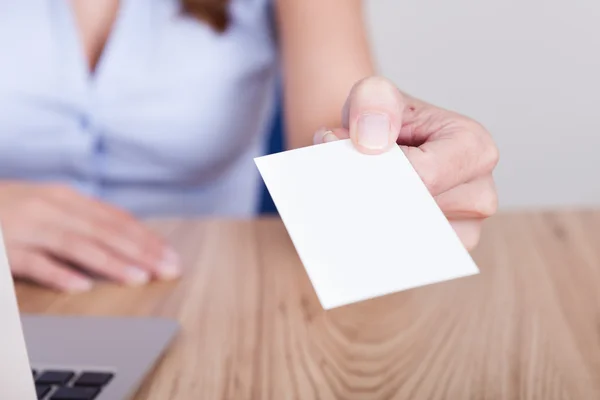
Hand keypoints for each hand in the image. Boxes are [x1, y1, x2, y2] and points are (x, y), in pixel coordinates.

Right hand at [0, 182, 180, 291]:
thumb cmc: (12, 208)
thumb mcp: (52, 206)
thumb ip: (86, 219)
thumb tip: (130, 236)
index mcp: (67, 198)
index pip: (116, 220)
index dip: (146, 238)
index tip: (171, 256)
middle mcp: (51, 208)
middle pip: (104, 231)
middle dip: (141, 252)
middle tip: (167, 270)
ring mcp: (26, 227)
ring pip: (76, 245)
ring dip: (110, 262)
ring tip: (137, 278)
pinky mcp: (2, 249)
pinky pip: (33, 262)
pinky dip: (58, 273)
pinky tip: (80, 286)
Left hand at [314, 76, 498, 249]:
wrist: (377, 145)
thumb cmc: (382, 121)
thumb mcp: (372, 95)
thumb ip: (372, 102)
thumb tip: (372, 142)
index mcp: (474, 148)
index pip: (425, 177)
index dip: (380, 174)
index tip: (350, 159)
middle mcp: (480, 193)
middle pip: (418, 213)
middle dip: (375, 197)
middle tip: (348, 180)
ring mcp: (465, 228)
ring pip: (411, 240)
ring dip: (375, 221)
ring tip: (359, 194)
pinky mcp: (442, 250)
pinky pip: (410, 258)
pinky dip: (382, 244)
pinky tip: (363, 223)